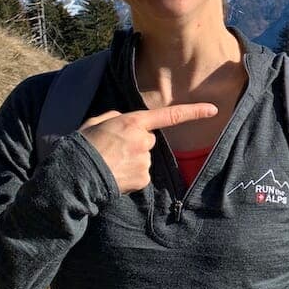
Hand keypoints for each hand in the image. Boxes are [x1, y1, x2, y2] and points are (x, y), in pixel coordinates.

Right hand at [79, 103, 217, 193]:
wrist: (76, 175)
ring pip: (144, 159)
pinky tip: (115, 175)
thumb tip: (123, 122)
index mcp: (132, 122)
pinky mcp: (143, 178)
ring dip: (131, 162)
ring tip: (110, 164)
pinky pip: (142, 176)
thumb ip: (114, 117)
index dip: (192, 112)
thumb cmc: (82, 146)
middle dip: (136, 145)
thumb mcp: (95, 122)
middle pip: (149, 141)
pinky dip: (131, 176)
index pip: (169, 115)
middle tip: (113, 150)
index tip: (213, 109)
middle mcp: (142, 140)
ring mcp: (144, 161)